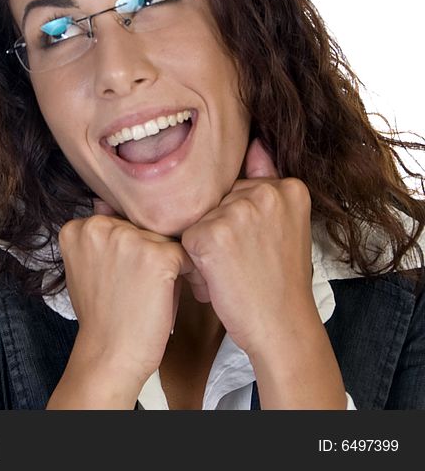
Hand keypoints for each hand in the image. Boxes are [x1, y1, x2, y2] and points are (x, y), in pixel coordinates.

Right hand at [57, 200, 197, 388]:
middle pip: (143, 227)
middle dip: (149, 253)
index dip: (129, 249)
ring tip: (153, 292)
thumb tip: (104, 201)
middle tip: (139, 288)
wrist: (108, 355)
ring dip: (169, 262)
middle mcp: (99, 225)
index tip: (123, 276)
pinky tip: (169, 295)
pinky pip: (186, 254)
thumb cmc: (104, 315)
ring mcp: (128, 238)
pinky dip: (187, 275)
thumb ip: (99, 236)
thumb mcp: (89, 268)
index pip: (120, 222)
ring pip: (166, 238)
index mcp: (78, 226)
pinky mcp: (157, 255)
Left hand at [180, 138, 316, 355]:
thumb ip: (265, 183)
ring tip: (232, 272)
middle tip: (245, 264)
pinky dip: (193, 264)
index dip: (239, 222)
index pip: (240, 187)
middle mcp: (264, 193)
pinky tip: (218, 280)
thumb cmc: (278, 282)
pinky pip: (183, 240)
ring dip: (204, 249)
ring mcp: (236, 211)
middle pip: (216, 201)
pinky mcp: (210, 234)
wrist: (282, 328)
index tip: (256, 248)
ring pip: (197, 219)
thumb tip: (256, 142)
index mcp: (288, 186)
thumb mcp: (283, 225)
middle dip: (219, 232)